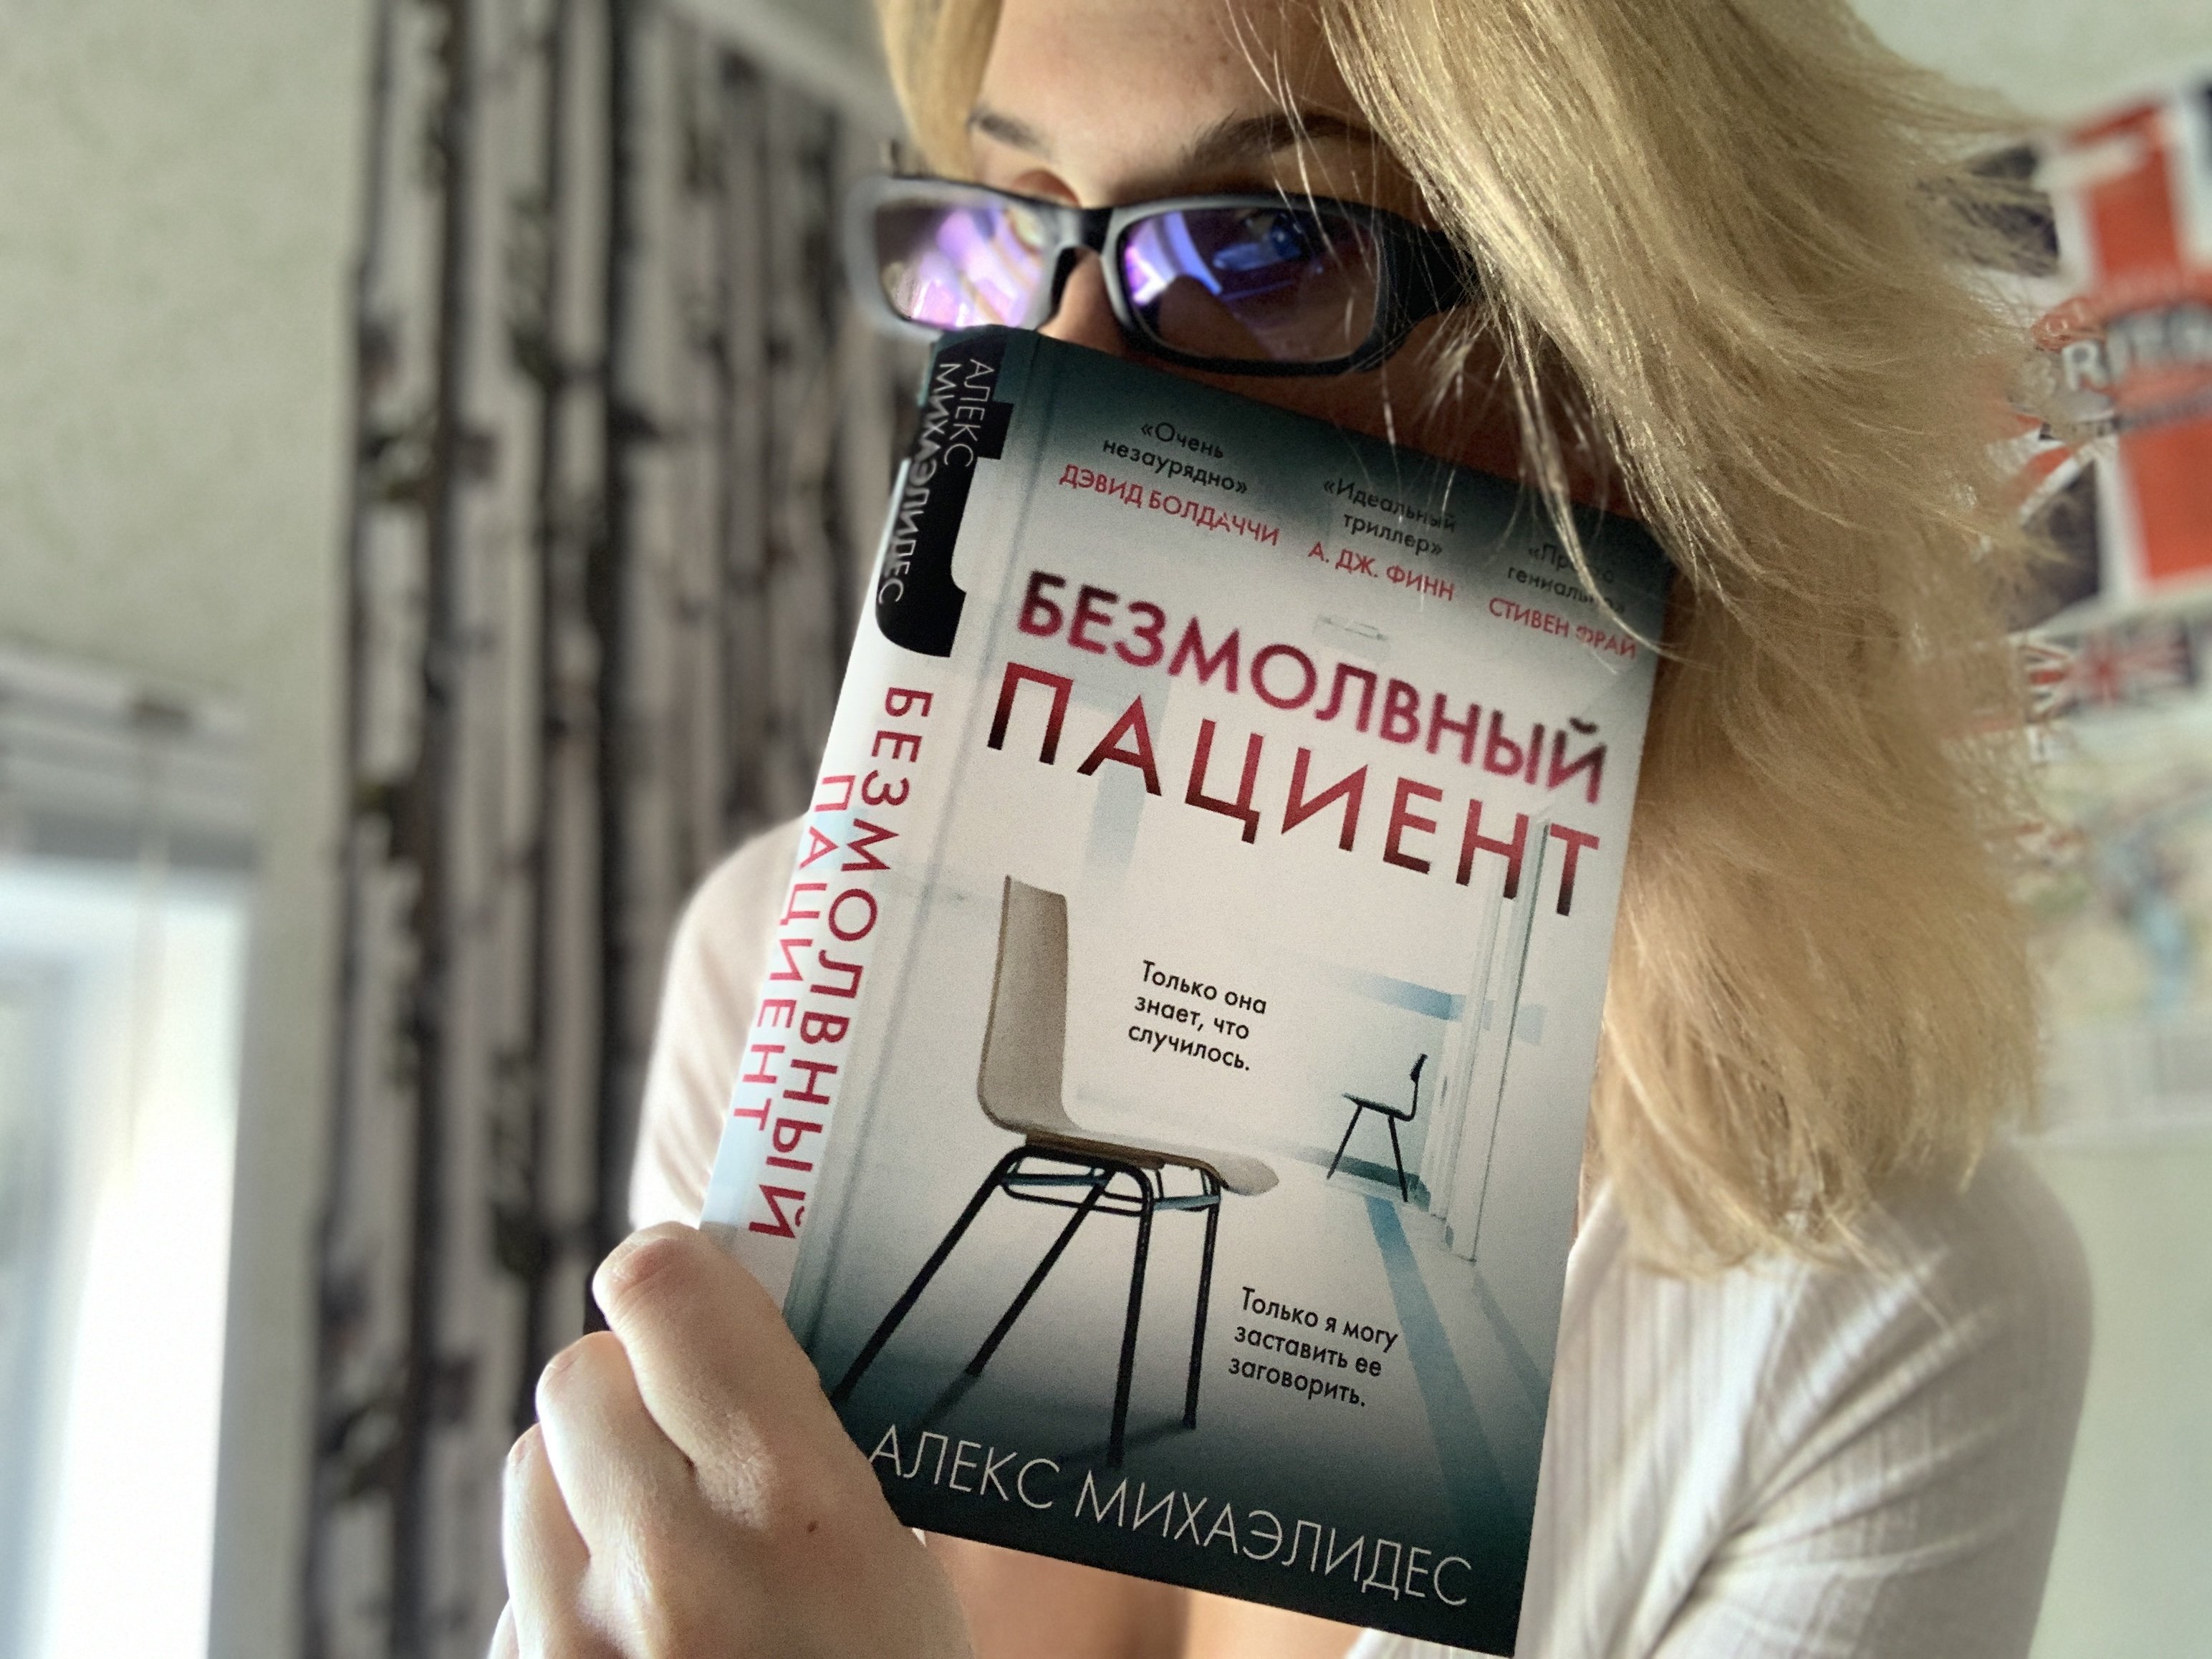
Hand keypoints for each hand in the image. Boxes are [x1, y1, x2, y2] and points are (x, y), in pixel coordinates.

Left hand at [492, 1223, 973, 1657]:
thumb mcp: (902, 1567)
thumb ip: (818, 1443)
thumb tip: (746, 1325)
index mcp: (792, 1507)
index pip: (659, 1287)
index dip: (676, 1275)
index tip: (707, 1295)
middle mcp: (670, 1569)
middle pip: (579, 1372)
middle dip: (636, 1387)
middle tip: (699, 1436)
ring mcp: (577, 1642)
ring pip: (533, 1470)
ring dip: (589, 1481)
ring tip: (670, 1537)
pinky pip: (517, 1582)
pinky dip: (568, 1583)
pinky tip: (641, 1627)